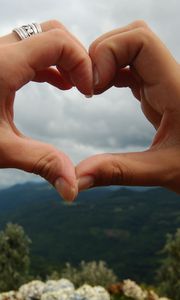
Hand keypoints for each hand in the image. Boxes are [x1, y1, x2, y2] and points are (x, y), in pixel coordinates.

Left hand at [0, 20, 92, 200]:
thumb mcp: (0, 149)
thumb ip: (41, 163)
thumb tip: (72, 188)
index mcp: (3, 66)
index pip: (57, 42)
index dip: (82, 63)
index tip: (88, 92)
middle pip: (51, 33)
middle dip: (75, 57)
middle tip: (85, 87)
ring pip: (40, 40)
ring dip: (63, 60)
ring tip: (76, 87)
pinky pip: (30, 53)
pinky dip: (49, 65)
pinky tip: (59, 85)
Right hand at [76, 20, 179, 193]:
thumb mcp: (163, 171)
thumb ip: (119, 172)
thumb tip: (78, 178)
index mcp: (176, 89)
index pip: (141, 40)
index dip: (109, 52)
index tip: (93, 86)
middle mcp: (171, 78)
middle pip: (133, 37)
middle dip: (102, 53)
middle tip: (88, 86)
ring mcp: (164, 82)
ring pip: (131, 49)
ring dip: (105, 62)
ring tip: (91, 90)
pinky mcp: (158, 91)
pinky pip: (131, 68)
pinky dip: (111, 73)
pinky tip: (101, 91)